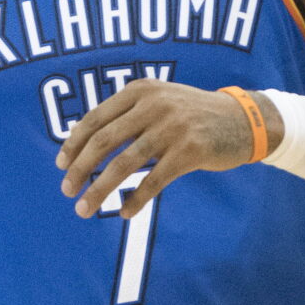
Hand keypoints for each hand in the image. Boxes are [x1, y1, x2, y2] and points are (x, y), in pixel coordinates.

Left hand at [55, 79, 279, 217]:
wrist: (243, 120)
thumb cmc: (193, 115)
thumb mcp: (159, 101)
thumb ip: (125, 115)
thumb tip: (79, 138)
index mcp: (140, 91)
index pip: (95, 119)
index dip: (73, 144)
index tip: (61, 165)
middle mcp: (153, 104)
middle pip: (103, 141)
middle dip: (79, 169)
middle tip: (67, 191)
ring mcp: (172, 127)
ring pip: (123, 164)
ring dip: (99, 190)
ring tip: (84, 209)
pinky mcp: (189, 151)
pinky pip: (153, 181)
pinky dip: (135, 200)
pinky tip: (123, 213)